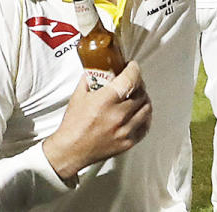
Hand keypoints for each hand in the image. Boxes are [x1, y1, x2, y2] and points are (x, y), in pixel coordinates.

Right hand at [43, 61, 151, 181]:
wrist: (70, 150)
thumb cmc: (73, 126)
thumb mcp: (78, 96)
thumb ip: (89, 80)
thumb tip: (96, 70)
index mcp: (106, 101)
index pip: (130, 79)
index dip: (134, 69)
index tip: (132, 66)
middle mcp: (118, 115)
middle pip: (141, 93)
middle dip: (139, 83)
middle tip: (134, 81)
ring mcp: (124, 130)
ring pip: (146, 109)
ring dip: (144, 99)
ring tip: (138, 96)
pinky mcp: (127, 142)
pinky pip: (144, 126)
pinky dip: (145, 117)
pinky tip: (140, 113)